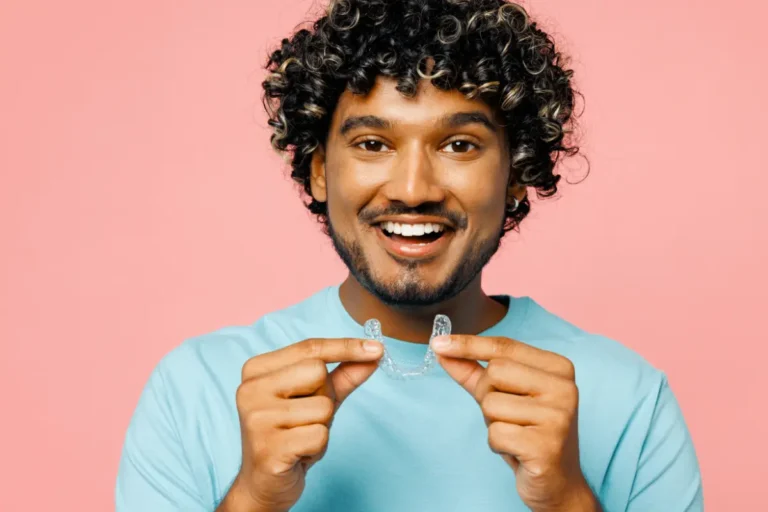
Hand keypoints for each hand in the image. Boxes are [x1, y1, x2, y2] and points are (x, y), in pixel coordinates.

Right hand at [219, 338, 382, 511]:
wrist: (265, 483)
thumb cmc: (291, 434)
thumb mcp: (317, 398)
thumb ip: (343, 374)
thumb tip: (374, 353)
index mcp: (256, 370)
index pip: (309, 348)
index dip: (345, 347)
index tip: (377, 347)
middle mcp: (250, 389)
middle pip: (317, 372)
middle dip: (325, 396)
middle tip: (306, 417)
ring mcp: (257, 419)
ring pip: (322, 407)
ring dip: (321, 426)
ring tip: (301, 437)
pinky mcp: (269, 448)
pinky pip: (319, 435)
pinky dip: (318, 447)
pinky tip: (299, 453)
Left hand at [432, 335, 600, 511]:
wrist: (557, 481)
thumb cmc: (528, 433)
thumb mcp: (502, 396)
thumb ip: (474, 371)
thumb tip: (441, 348)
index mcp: (559, 368)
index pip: (505, 347)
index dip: (468, 344)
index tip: (438, 343)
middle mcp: (565, 387)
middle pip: (495, 372)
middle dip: (486, 395)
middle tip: (507, 416)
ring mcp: (558, 416)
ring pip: (491, 404)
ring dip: (493, 423)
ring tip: (515, 434)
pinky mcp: (547, 446)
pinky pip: (496, 434)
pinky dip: (497, 444)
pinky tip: (517, 451)